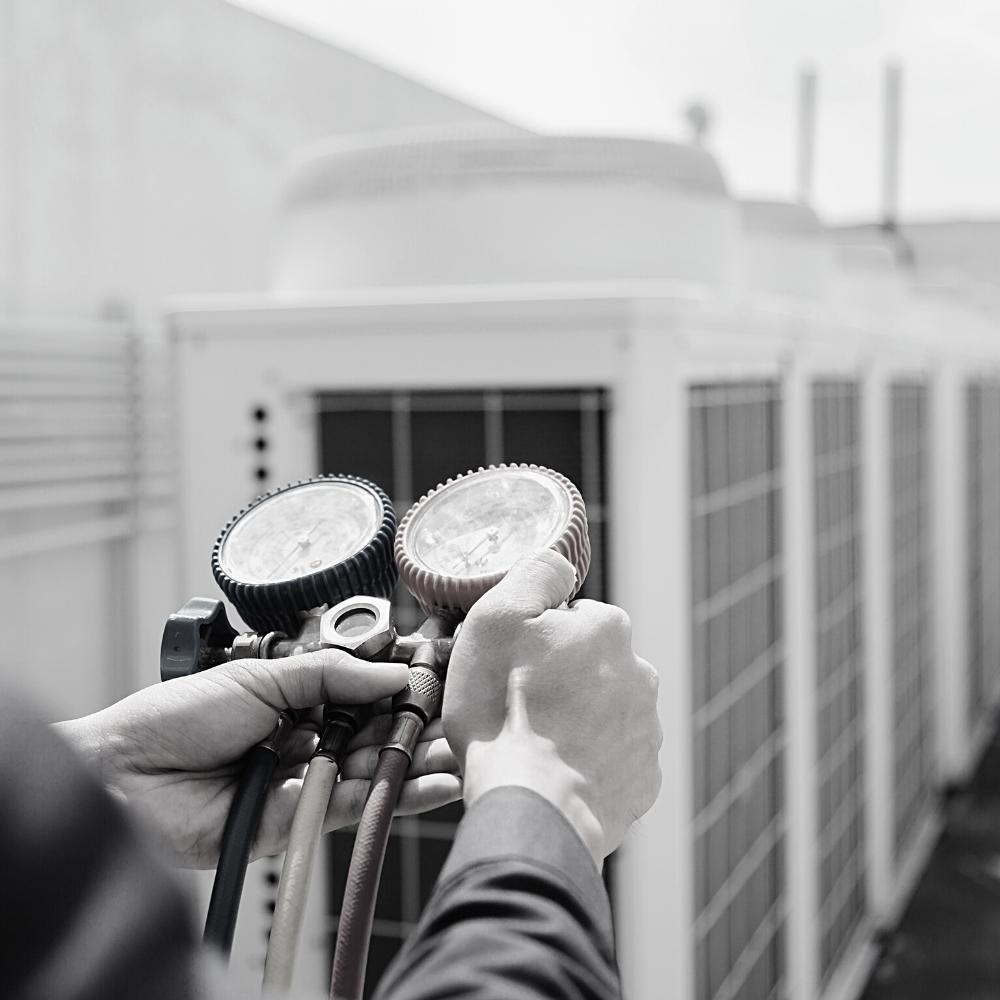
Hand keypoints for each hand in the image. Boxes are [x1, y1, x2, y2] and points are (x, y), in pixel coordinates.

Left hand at [55, 650, 461, 868]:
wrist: (124, 774)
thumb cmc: (177, 716)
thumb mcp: (262, 676)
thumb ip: (331, 675)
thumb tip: (392, 674)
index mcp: (295, 702)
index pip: (362, 697)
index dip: (399, 693)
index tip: (437, 684)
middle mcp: (304, 743)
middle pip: (372, 739)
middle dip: (415, 733)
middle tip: (457, 727)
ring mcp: (302, 784)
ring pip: (369, 776)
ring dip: (413, 768)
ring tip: (455, 758)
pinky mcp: (296, 823)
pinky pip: (349, 808)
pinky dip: (389, 797)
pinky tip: (426, 786)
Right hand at [443, 550, 661, 867]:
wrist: (534, 806)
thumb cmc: (505, 711)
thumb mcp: (498, 618)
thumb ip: (537, 574)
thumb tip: (562, 566)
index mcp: (608, 629)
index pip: (568, 617)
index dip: (532, 639)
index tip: (509, 666)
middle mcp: (639, 673)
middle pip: (586, 664)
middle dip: (557, 678)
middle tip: (515, 706)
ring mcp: (646, 729)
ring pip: (600, 710)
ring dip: (572, 719)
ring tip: (532, 744)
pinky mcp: (642, 779)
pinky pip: (609, 757)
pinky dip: (585, 761)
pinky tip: (554, 771)